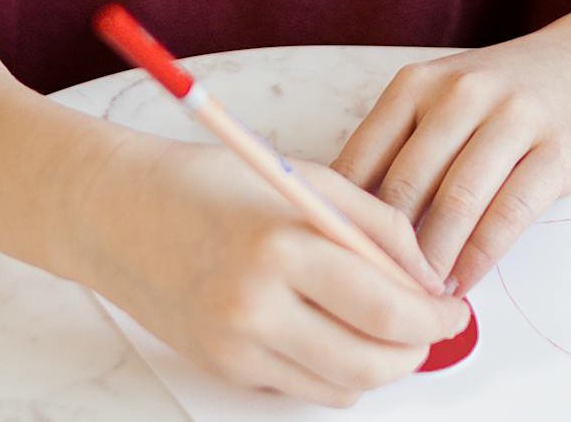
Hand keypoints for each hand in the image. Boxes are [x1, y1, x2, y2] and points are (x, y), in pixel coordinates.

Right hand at [81, 132, 473, 409]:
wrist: (118, 213)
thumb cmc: (211, 183)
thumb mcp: (305, 180)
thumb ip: (374, 224)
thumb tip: (427, 274)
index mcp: (283, 247)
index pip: (385, 307)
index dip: (433, 315)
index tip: (452, 306)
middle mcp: (257, 308)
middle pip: (370, 362)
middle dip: (416, 350)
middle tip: (432, 326)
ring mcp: (237, 349)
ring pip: (341, 387)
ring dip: (380, 366)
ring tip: (389, 328)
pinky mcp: (224, 371)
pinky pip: (303, 390)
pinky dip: (336, 373)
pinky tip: (338, 333)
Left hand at [325, 28, 570, 298]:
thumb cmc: (504, 96)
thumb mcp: (444, 100)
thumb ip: (403, 148)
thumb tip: (350, 223)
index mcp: (417, 83)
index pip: (363, 157)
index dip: (346, 218)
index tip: (337, 263)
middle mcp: (460, 92)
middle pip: (407, 185)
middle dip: (389, 250)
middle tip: (376, 295)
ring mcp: (511, 116)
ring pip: (457, 201)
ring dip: (435, 260)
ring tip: (420, 299)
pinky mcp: (555, 148)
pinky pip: (509, 212)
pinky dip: (481, 256)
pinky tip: (466, 281)